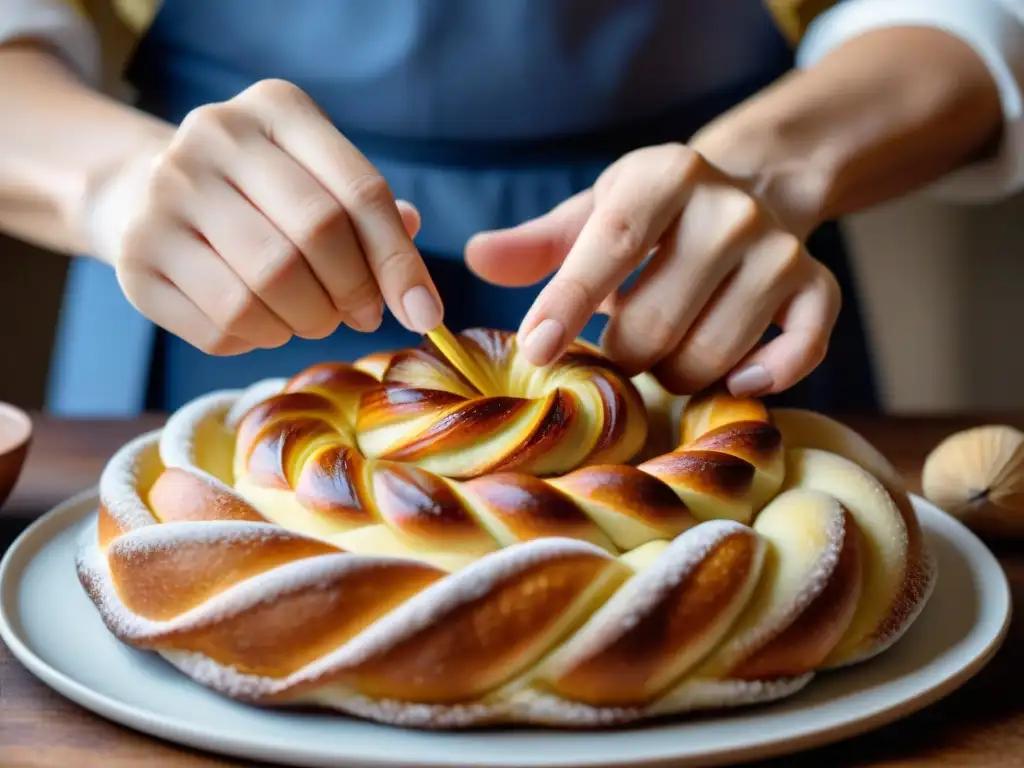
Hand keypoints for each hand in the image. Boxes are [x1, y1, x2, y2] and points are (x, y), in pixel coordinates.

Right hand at [87, 79, 442, 354]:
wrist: (142, 191)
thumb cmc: (260, 194)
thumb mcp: (319, 178)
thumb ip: (371, 220)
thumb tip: (418, 297)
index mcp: (277, 108)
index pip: (359, 193)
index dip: (400, 263)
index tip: (425, 314)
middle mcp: (214, 136)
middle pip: (315, 236)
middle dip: (353, 292)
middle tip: (361, 315)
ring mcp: (165, 194)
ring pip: (268, 288)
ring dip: (308, 321)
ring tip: (313, 318)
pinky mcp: (137, 256)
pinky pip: (223, 325)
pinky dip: (260, 338)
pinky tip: (265, 323)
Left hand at [465, 142, 839, 397]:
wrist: (753, 189)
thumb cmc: (653, 215)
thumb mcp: (596, 213)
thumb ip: (539, 242)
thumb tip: (476, 257)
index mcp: (666, 177)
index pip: (611, 247)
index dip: (569, 304)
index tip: (536, 352)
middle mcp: (729, 209)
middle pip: (656, 324)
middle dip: (623, 357)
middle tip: (616, 353)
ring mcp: (780, 250)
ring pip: (712, 353)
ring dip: (674, 376)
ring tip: (662, 356)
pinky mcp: (817, 286)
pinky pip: (799, 353)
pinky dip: (764, 378)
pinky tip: (734, 381)